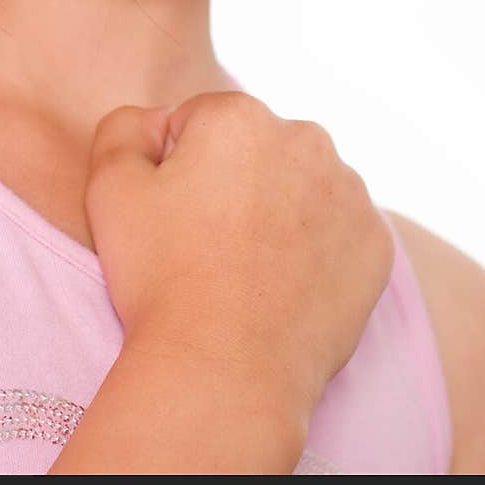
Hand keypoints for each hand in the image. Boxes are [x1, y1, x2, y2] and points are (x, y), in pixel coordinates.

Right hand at [84, 90, 393, 409]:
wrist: (225, 369)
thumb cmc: (162, 278)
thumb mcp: (110, 188)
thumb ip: (124, 128)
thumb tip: (155, 120)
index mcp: (239, 115)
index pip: (197, 125)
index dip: (174, 172)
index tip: (172, 219)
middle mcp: (305, 138)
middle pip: (254, 150)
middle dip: (231, 183)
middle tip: (206, 246)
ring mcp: (349, 191)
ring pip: (300, 187)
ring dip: (277, 212)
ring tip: (245, 269)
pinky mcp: (374, 242)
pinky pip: (337, 231)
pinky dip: (315, 250)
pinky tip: (284, 286)